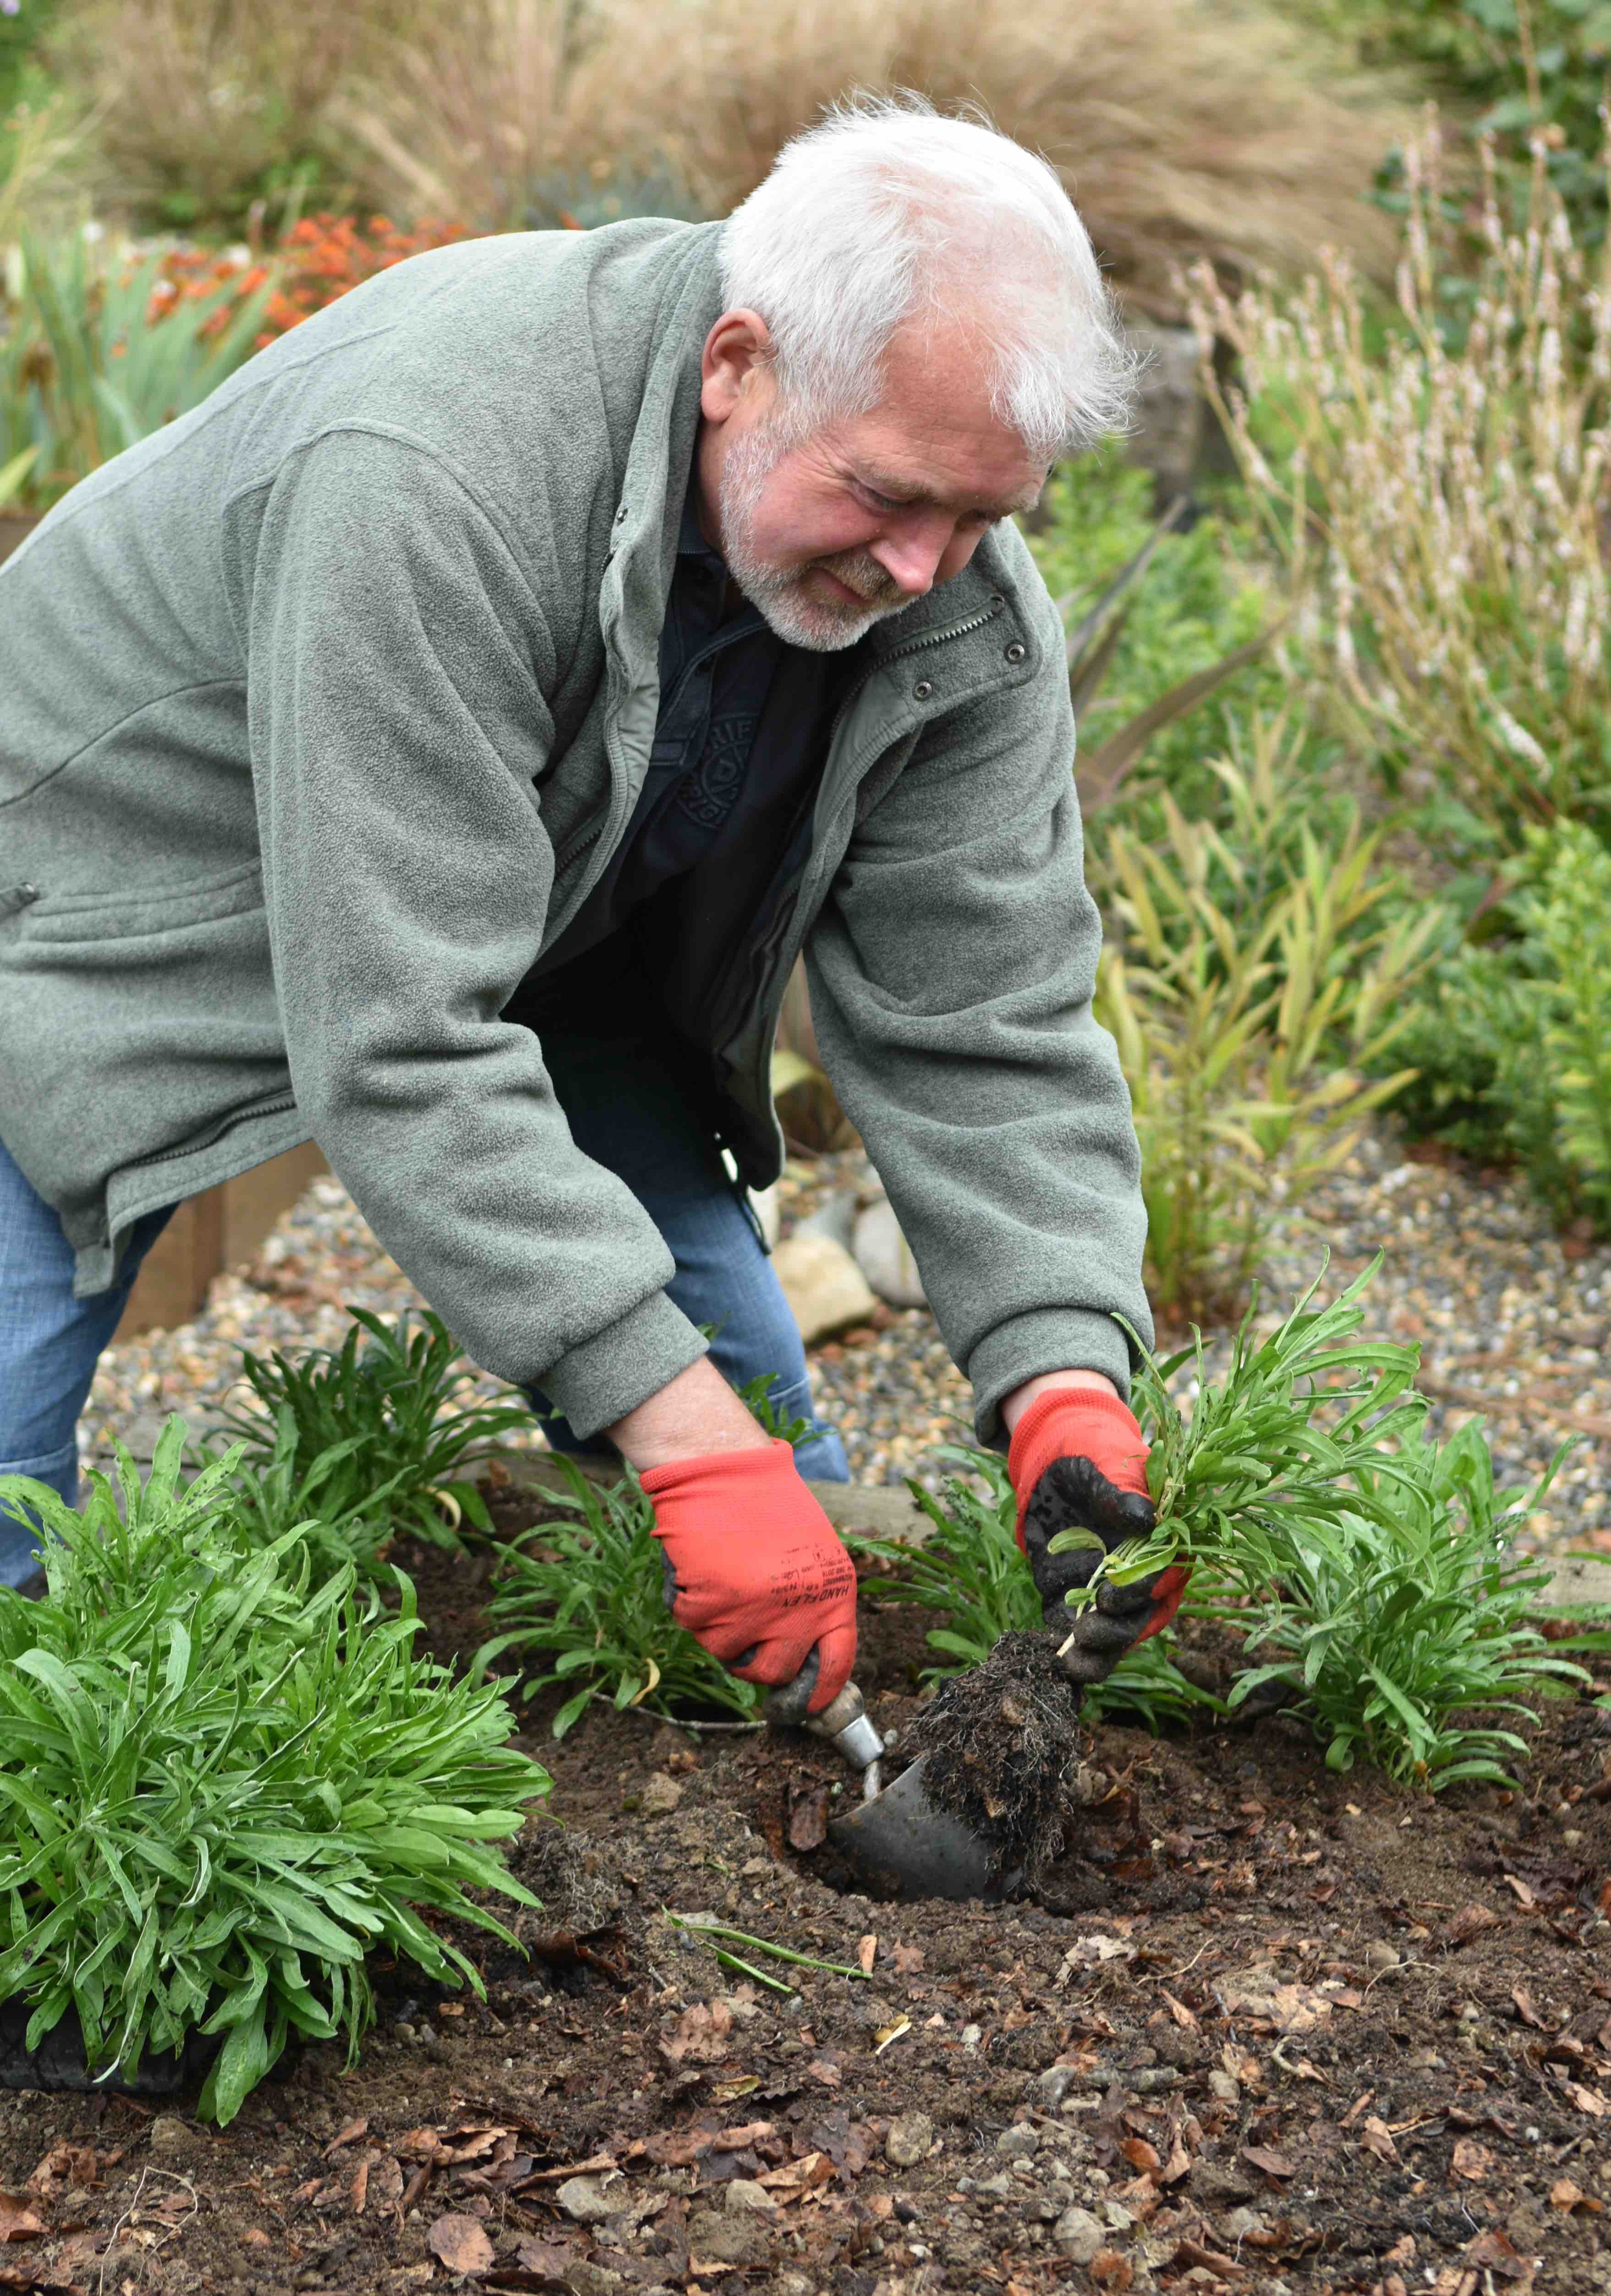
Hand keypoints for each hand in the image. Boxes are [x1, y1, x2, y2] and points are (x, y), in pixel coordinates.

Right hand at [639, 1438, 856, 1712]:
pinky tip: (699, 1566)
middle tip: (743, 1638)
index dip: (817, 1693)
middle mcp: (799, 1609)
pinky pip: (693, 1625)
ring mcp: (754, 1611)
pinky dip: (689, 1602)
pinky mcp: (711, 1603)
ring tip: (720, 1579)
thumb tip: (804, 1658)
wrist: (723, 1466)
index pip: (835, 1664)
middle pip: (775, 1673)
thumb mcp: (813, 1551)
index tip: (805, 1707)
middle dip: (755, 1664)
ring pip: (727, 1653)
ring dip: (718, 1626)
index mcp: (834, 1594)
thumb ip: (813, 1602)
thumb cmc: (768, 1503)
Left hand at [1006, 1386, 1187, 1685]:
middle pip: (1136, 1620)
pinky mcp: (1067, 1588)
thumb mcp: (1109, 1466)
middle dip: (1115, 1634)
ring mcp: (1101, 1586)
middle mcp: (1135, 1575)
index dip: (1140, 1593)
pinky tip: (1051, 1647)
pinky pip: (1066, 1619)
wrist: (1055, 1456)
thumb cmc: (1096, 1455)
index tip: (1112, 1597)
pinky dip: (1060, 1633)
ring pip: (1106, 1634)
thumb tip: (1144, 1519)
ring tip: (1072, 1663)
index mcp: (1161, 1546)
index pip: (1160, 1580)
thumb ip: (1122, 1494)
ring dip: (1092, 1653)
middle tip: (1089, 1635)